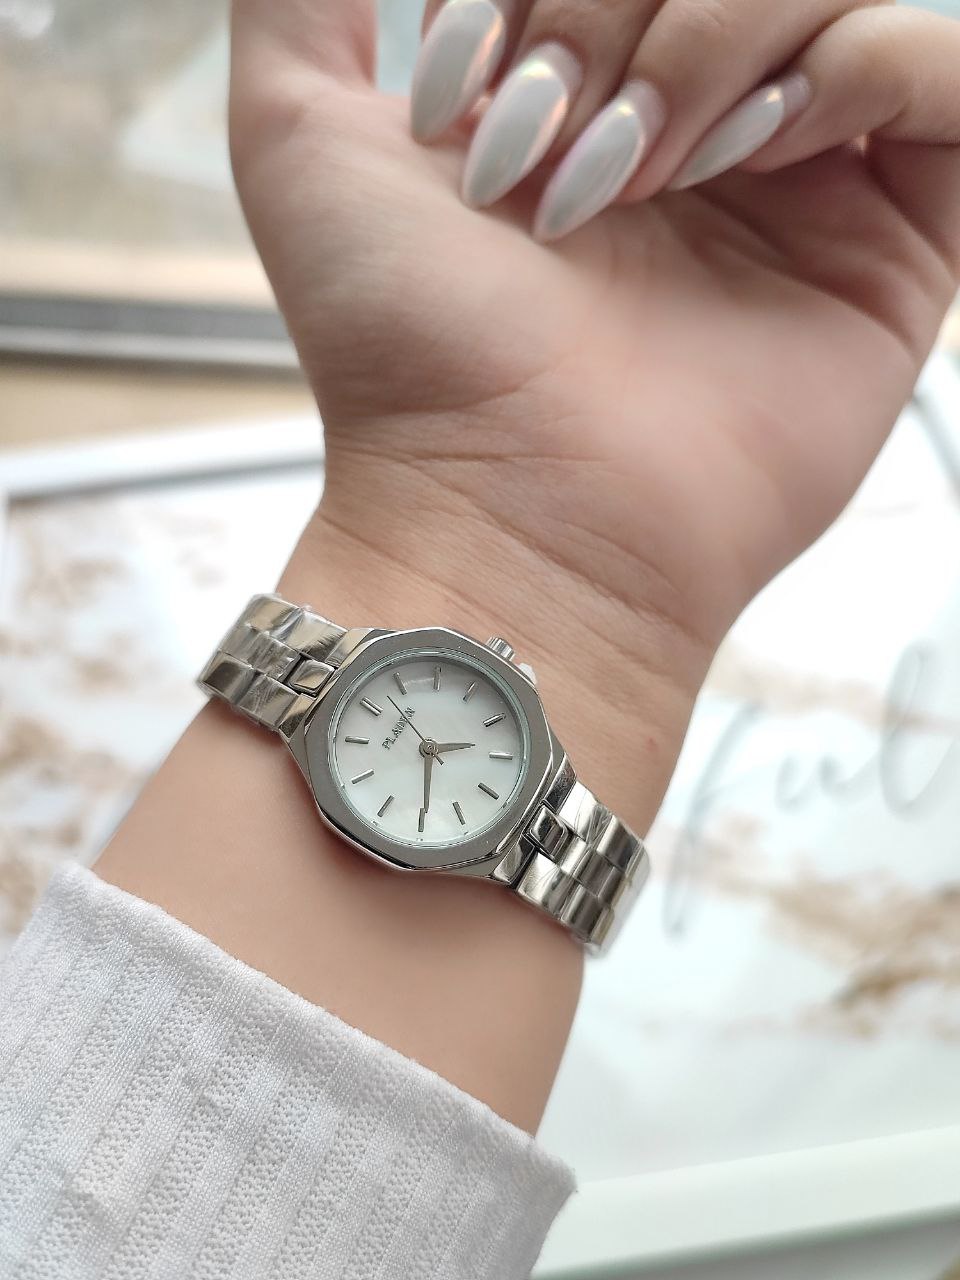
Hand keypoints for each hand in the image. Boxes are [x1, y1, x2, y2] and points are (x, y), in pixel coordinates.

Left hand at [230, 0, 959, 831]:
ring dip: (725, 39)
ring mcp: (800, 184)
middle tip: (563, 153)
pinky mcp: (891, 244)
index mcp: (584, 93)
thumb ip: (300, 2)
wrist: (509, 510)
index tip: (472, 84)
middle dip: (626, 12)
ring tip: (651, 173)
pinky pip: (942, 71)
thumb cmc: (405, 355)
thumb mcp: (297, 136)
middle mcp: (696, 130)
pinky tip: (771, 151)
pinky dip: (864, 69)